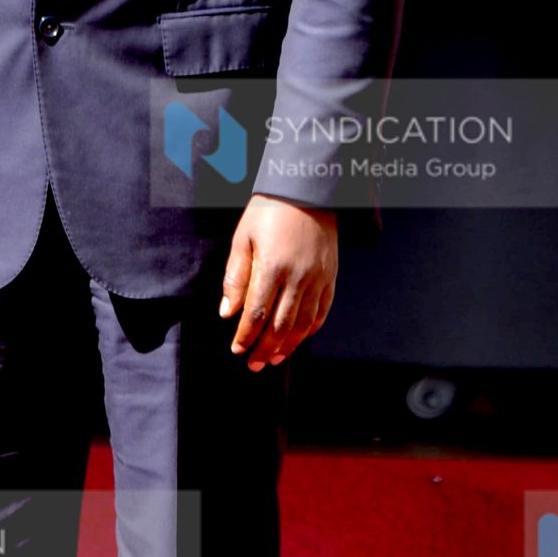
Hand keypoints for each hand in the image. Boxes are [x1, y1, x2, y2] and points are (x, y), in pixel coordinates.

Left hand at [220, 194, 337, 370]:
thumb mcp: (243, 238)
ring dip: (288, 346)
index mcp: (272, 266)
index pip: (256, 313)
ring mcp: (318, 278)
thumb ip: (235, 277)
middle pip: (281, 325)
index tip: (238, 349)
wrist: (308, 191)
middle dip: (265, 349)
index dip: (246, 336)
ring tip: (274, 359)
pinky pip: (322, 311)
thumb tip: (227, 313)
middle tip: (254, 365)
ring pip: (304, 323)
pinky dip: (309, 330)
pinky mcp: (331, 277)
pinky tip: (298, 340)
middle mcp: (298, 277)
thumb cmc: (269, 212)